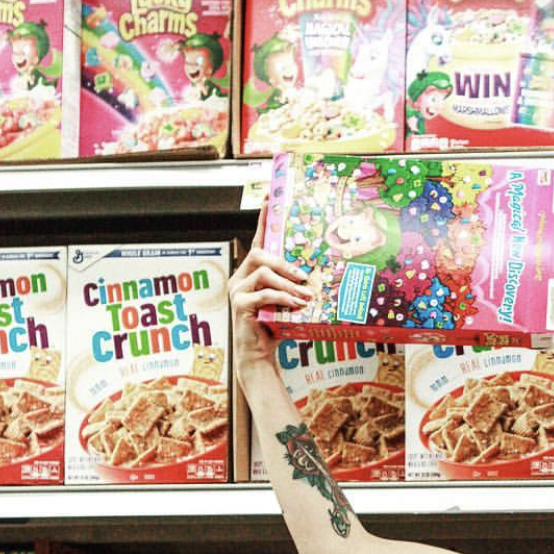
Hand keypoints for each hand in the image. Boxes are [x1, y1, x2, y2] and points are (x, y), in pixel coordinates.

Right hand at [228, 202, 310, 385]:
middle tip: (304, 277)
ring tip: (305, 297)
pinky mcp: (238, 305)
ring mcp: (237, 290)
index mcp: (251, 273)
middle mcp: (240, 277)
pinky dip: (283, 298)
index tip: (269, 199)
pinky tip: (296, 306)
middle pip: (259, 254)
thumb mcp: (287, 303)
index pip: (257, 241)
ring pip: (262, 272)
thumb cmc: (275, 328)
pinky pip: (263, 294)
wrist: (260, 355)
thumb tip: (315, 277)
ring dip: (288, 284)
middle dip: (284, 263)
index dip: (262, 220)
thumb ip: (294, 287)